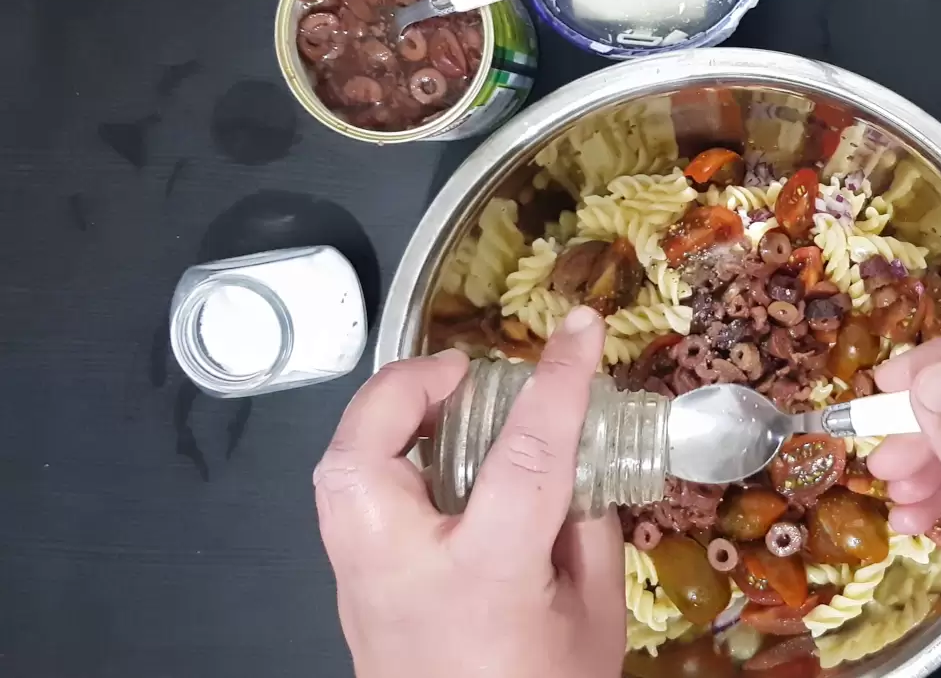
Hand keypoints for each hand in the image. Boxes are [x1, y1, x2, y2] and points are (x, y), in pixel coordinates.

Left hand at [313, 306, 621, 677]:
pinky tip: (432, 468)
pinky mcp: (348, 593)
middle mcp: (399, 569)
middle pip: (364, 448)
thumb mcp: (595, 620)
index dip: (558, 381)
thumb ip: (585, 532)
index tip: (580, 329)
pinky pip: (349, 501)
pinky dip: (382, 461)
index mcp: (481, 572)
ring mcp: (359, 583)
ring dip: (386, 420)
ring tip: (446, 409)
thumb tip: (576, 465)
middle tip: (467, 372)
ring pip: (337, 472)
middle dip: (406, 385)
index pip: (524, 450)